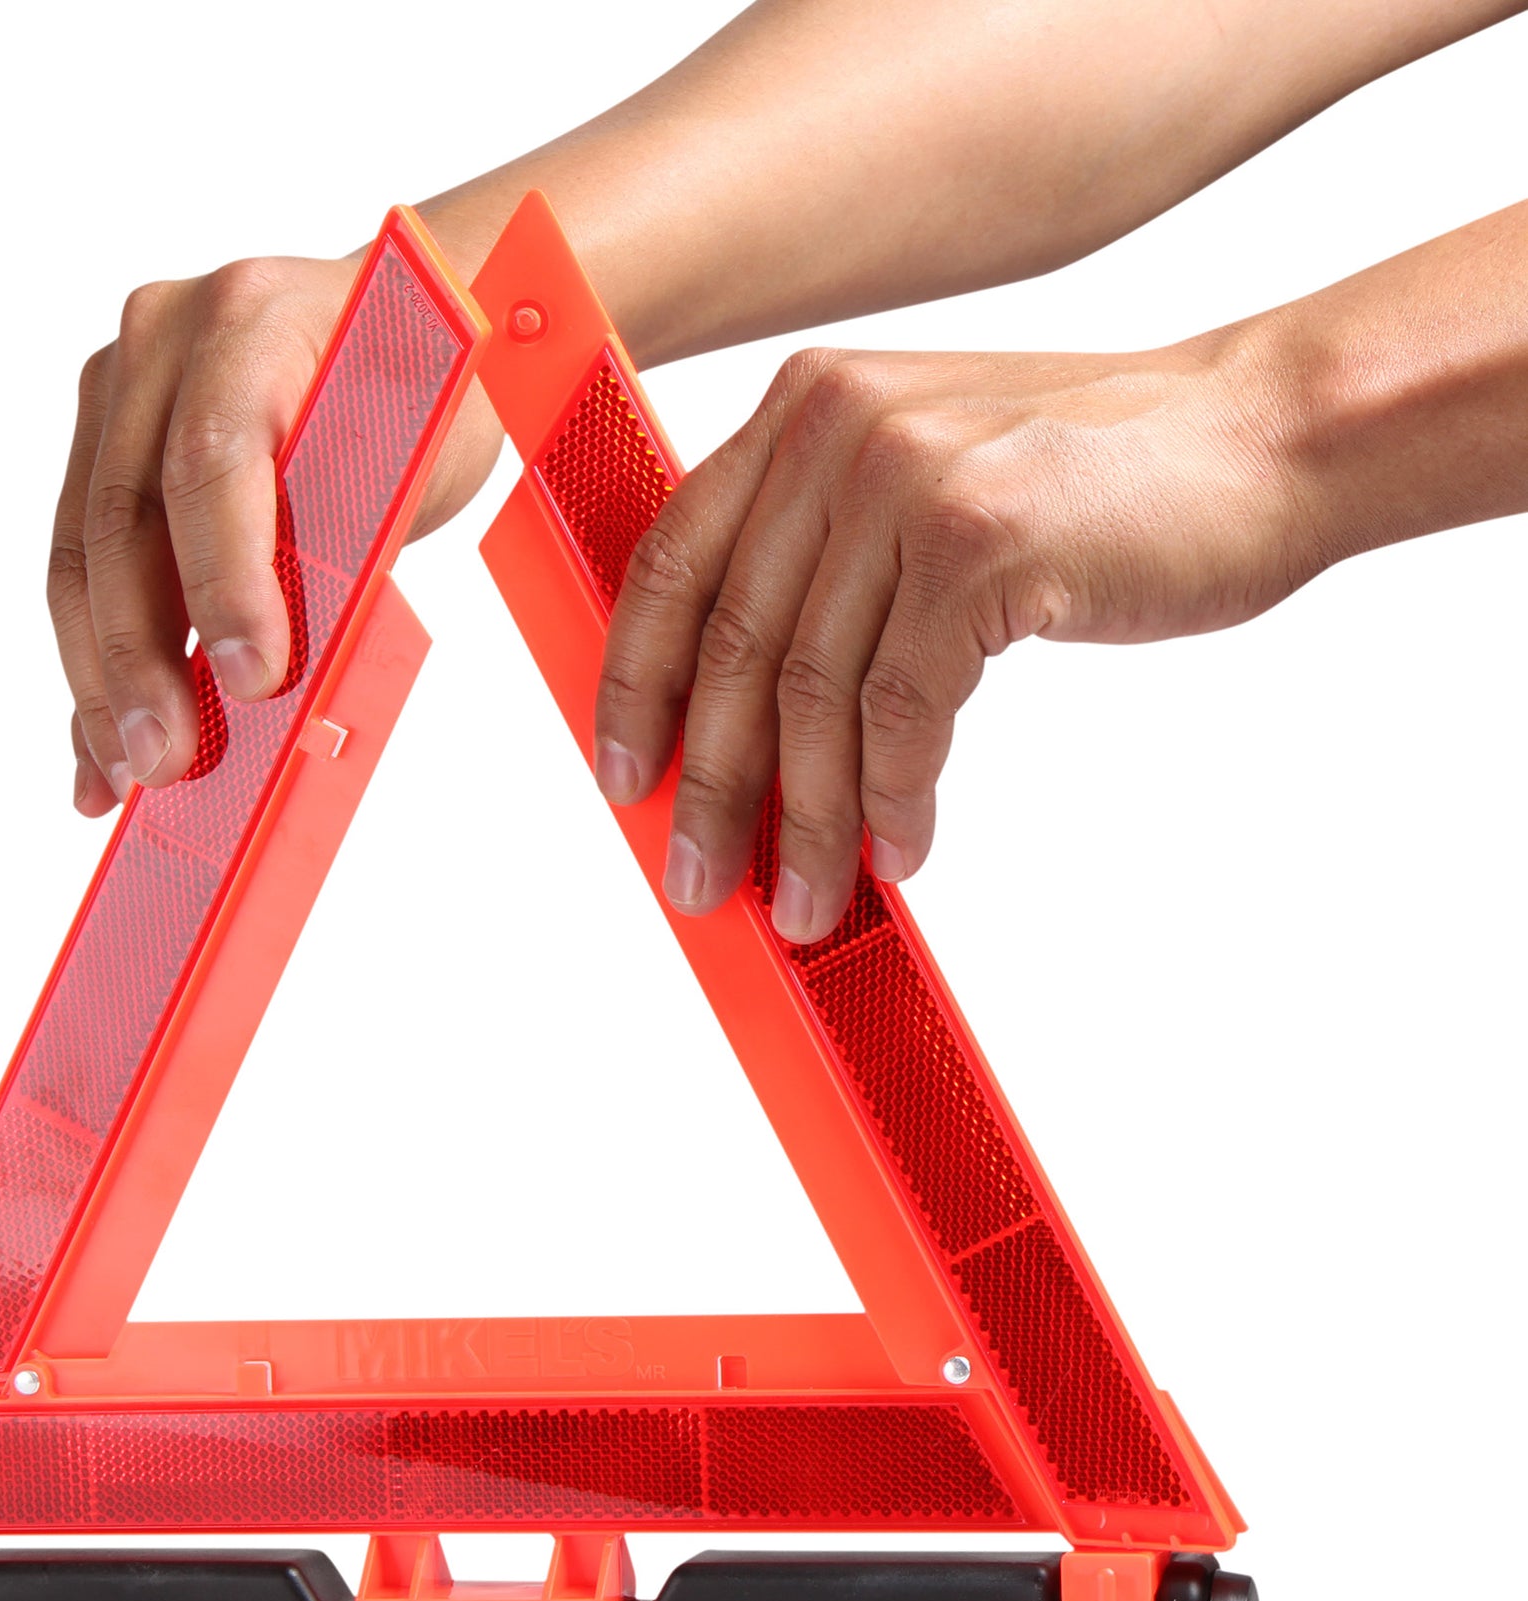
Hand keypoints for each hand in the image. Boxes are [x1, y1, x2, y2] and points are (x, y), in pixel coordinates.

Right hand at [49, 253, 500, 813]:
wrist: (396, 322)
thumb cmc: (418, 395)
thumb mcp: (412, 465)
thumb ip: (346, 549)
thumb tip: (279, 685)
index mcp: (253, 319)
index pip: (213, 461)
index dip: (226, 579)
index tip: (252, 680)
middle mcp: (164, 337)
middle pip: (124, 517)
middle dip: (140, 659)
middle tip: (164, 761)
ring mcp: (120, 385)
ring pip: (81, 551)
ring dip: (98, 679)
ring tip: (123, 774)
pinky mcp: (100, 440)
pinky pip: (81, 561)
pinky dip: (92, 663)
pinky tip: (93, 748)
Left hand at [593, 338, 1317, 939]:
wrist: (1265, 439)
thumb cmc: (1098, 483)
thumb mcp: (929, 482)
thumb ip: (829, 559)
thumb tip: (743, 714)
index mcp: (805, 411)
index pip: (672, 563)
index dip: (633, 684)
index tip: (623, 776)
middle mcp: (838, 429)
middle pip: (732, 649)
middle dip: (712, 787)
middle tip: (701, 877)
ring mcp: (907, 481)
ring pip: (812, 698)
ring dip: (808, 823)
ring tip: (807, 900)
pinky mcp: (978, 545)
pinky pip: (901, 715)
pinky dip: (893, 802)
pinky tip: (900, 849)